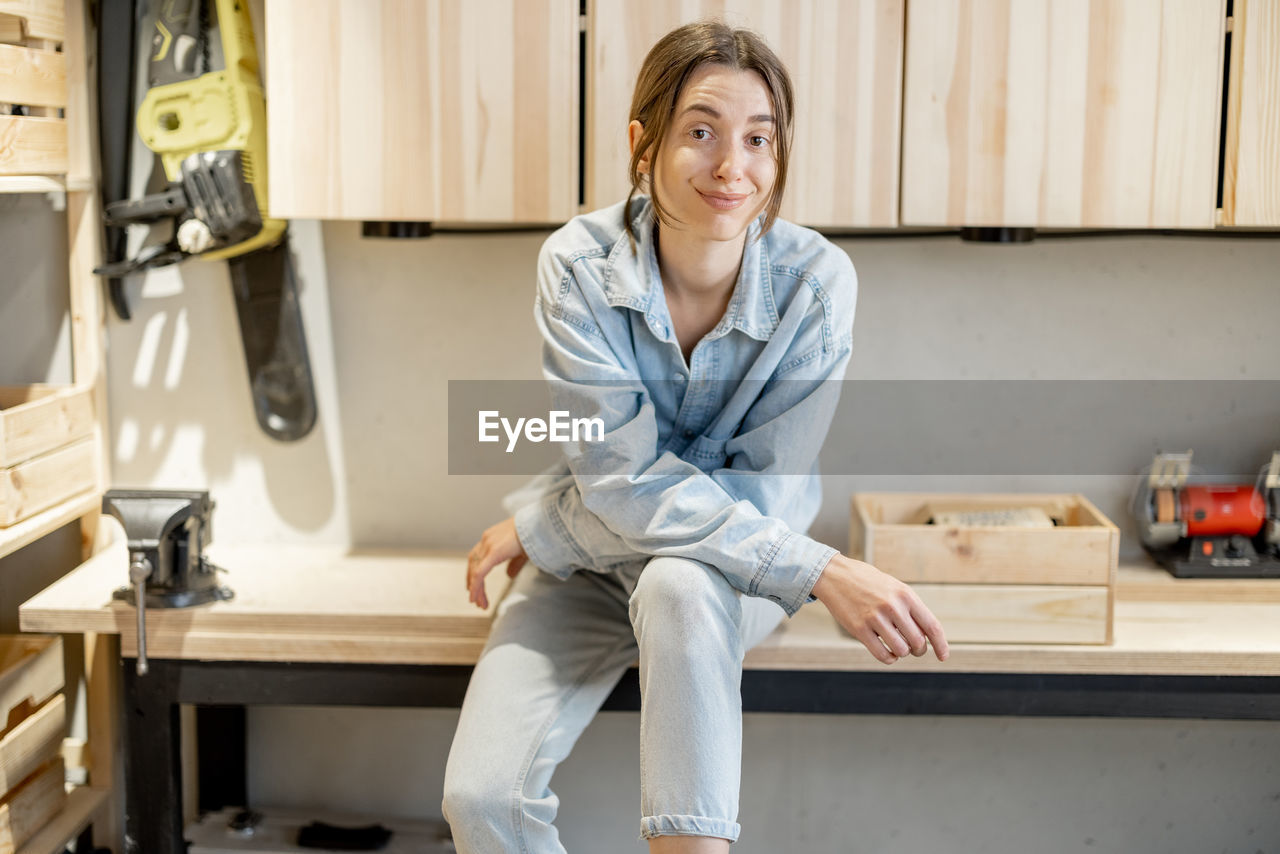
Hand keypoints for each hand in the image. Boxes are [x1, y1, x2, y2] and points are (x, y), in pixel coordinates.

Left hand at [466, 517, 527, 608]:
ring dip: (476, 588)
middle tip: (475, 599)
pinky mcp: (494, 552)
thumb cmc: (535, 534)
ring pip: (476, 571)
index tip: (474, 587)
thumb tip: (509, 575)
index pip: (477, 557)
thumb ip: (514, 563)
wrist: (540, 524)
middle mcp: (486, 539)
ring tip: (479, 603)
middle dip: (473, 583)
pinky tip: (475, 597)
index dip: (474, 573)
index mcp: (491, 537)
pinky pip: (480, 572)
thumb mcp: (522, 551)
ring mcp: (489, 545)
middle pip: (474, 564)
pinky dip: (476, 585)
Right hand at [810, 554, 948, 665]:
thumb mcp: (894, 588)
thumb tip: (927, 636)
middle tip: (913, 648)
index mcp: (906, 595)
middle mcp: (893, 606)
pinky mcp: (859, 629)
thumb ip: (911, 609)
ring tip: (897, 646)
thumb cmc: (868, 582)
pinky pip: (882, 655)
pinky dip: (889, 658)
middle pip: (918, 642)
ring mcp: (875, 618)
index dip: (941, 645)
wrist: (835, 575)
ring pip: (901, 650)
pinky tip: (887, 652)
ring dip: (902, 653)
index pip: (932, 626)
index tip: (943, 657)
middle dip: (918, 650)